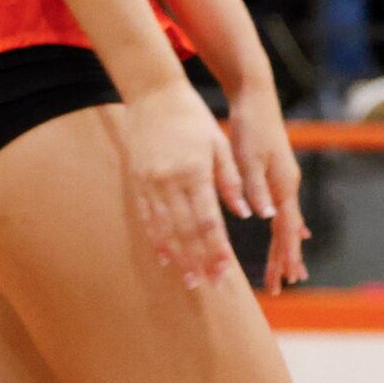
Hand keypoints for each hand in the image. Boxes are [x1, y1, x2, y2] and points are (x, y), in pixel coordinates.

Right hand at [120, 81, 246, 291]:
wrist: (154, 96)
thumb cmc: (194, 118)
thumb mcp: (219, 143)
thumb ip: (231, 179)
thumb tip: (246, 212)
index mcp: (195, 172)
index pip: (208, 219)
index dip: (217, 247)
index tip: (227, 270)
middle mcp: (169, 182)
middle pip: (186, 231)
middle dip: (200, 260)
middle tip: (211, 285)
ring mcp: (149, 185)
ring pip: (165, 230)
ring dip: (178, 258)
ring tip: (190, 280)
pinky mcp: (137, 184)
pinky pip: (147, 219)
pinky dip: (157, 241)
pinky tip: (165, 258)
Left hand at [221, 80, 309, 292]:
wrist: (256, 99)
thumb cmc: (250, 128)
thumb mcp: (248, 159)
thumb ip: (256, 189)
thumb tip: (267, 218)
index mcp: (282, 184)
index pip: (286, 229)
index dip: (286, 256)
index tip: (286, 279)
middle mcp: (288, 185)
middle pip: (289, 230)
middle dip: (286, 258)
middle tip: (283, 285)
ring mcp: (284, 180)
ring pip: (287, 222)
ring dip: (285, 247)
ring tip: (288, 269)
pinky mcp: (277, 174)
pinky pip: (285, 210)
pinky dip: (287, 228)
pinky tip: (293, 234)